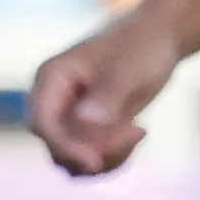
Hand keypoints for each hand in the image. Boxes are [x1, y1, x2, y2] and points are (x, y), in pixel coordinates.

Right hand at [25, 0, 183, 177]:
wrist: (158, 37)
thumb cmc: (141, 45)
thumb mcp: (128, 70)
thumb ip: (106, 98)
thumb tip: (84, 124)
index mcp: (52, 77)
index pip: (41, 124)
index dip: (63, 147)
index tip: (95, 163)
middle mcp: (53, 100)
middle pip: (57, 147)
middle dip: (97, 151)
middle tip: (138, 131)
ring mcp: (67, 118)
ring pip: (73, 160)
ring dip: (109, 157)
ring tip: (140, 131)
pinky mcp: (85, 131)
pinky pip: (90, 160)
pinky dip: (115, 157)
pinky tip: (138, 132)